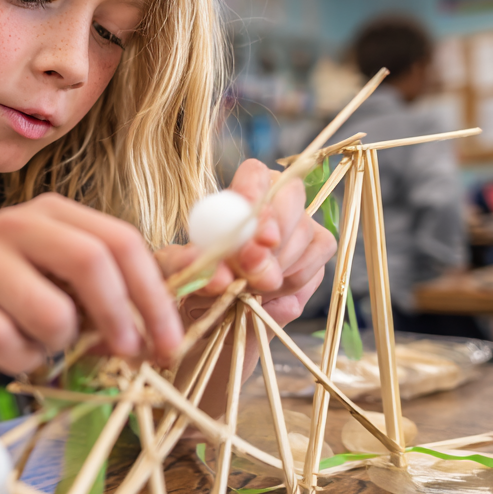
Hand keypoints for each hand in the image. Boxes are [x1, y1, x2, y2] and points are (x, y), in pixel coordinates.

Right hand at [0, 193, 182, 374]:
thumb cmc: (17, 289)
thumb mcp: (70, 275)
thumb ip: (129, 276)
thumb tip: (211, 276)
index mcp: (56, 213)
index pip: (122, 241)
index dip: (154, 294)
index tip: (171, 342)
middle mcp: (17, 225)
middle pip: (90, 263)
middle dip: (120, 317)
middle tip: (128, 355)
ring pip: (49, 313)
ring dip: (60, 346)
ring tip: (46, 344)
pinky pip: (4, 343)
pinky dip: (20, 360)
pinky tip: (11, 350)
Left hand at [158, 159, 335, 328]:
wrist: (212, 318)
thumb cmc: (193, 285)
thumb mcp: (176, 272)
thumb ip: (186, 266)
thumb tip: (214, 273)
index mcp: (238, 194)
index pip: (254, 175)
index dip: (256, 196)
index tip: (252, 232)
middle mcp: (274, 201)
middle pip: (291, 197)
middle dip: (275, 236)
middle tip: (252, 269)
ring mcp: (301, 226)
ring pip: (305, 236)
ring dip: (277, 271)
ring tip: (246, 291)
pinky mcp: (317, 257)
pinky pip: (314, 268)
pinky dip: (291, 288)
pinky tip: (267, 297)